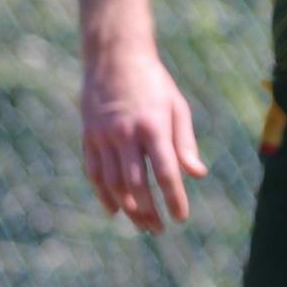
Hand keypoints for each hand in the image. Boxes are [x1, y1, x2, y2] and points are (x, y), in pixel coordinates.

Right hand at [80, 47, 203, 231]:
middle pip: (136, 185)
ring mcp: (103, 136)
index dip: (174, 198)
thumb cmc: (153, 82)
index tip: (181, 217)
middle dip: (149, 212)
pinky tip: (115, 210)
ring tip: (141, 225)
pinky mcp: (88, 136)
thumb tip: (197, 175)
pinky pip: (94, 173)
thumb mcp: (176, 107)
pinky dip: (104, 194)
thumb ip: (185, 143)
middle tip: (159, 230)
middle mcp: (126, 134)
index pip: (165, 172)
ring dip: (128, 209)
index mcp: (153, 126)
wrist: (114, 57)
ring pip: (113, 183)